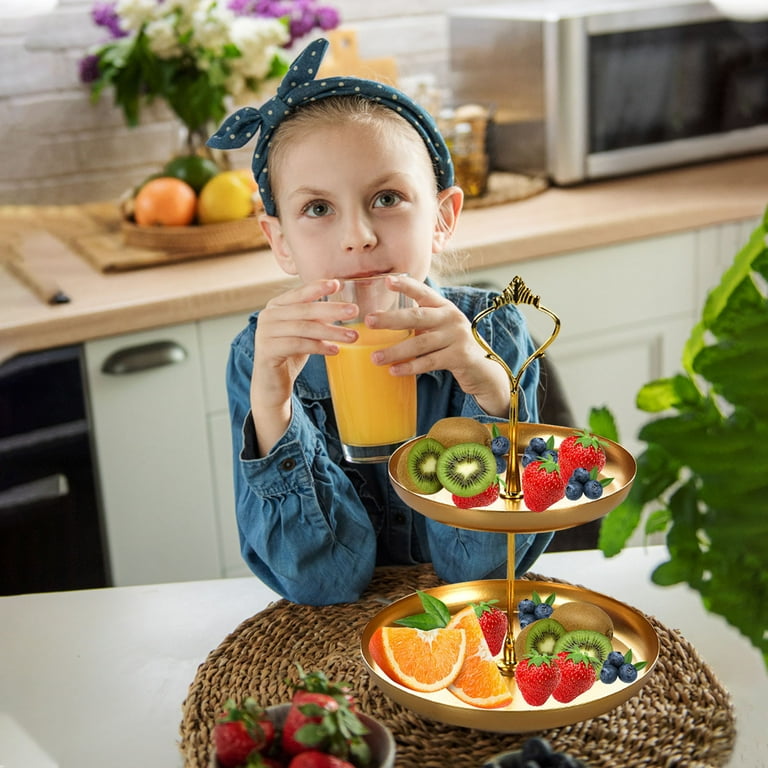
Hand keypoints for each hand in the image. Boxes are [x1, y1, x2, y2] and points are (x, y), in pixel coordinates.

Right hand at [250, 279, 358, 454]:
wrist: (271, 385)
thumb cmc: (290, 354)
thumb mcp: (303, 331)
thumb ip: (315, 317)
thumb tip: (345, 305)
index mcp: (276, 306)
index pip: (299, 293)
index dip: (318, 287)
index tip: (338, 283)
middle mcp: (267, 316)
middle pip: (304, 310)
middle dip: (332, 309)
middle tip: (354, 311)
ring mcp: (264, 333)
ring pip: (304, 328)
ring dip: (331, 331)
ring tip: (352, 336)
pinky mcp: (267, 350)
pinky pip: (298, 345)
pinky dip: (319, 346)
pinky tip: (335, 350)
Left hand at [367, 275, 509, 417]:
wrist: (482, 369)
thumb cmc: (452, 346)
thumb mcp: (439, 329)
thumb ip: (419, 323)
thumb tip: (381, 323)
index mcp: (443, 307)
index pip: (423, 292)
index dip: (406, 285)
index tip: (387, 280)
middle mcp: (451, 318)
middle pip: (417, 316)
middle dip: (391, 319)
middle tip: (369, 321)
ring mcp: (457, 337)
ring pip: (421, 343)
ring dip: (396, 351)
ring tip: (375, 357)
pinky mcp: (460, 357)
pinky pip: (430, 362)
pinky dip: (410, 367)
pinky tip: (394, 370)